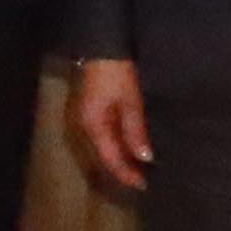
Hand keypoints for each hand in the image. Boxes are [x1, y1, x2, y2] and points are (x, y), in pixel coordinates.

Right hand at [64, 55, 151, 197]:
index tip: (144, 185)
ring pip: (104, 147)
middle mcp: (86, 126)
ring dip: (121, 158)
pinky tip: (130, 146)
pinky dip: (118, 144)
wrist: (102, 45)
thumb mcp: (130, 101)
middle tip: (144, 179)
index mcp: (93, 125)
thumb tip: (144, 158)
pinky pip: (105, 136)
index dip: (126, 174)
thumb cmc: (116, 72)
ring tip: (139, 167)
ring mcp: (87, 118)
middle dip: (123, 169)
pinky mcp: (93, 111)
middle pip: (104, 156)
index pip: (110, 159)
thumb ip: (135, 130)